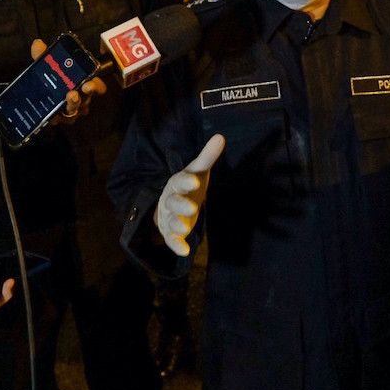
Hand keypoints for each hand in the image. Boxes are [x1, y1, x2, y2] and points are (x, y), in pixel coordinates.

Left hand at [29, 38, 106, 124]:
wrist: (39, 100)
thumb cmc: (52, 81)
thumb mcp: (46, 67)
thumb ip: (43, 56)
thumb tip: (38, 43)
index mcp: (82, 84)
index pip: (97, 86)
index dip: (97, 85)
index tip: (90, 82)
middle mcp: (81, 98)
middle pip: (88, 97)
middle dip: (87, 92)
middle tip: (84, 86)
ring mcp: (73, 110)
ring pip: (77, 109)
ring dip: (73, 103)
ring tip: (69, 96)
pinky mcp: (62, 119)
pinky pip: (63, 119)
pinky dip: (57, 115)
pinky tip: (52, 113)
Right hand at [155, 134, 224, 255]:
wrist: (172, 201)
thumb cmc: (188, 184)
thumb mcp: (197, 170)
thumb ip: (207, 156)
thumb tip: (220, 136)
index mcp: (177, 183)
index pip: (179, 180)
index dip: (186, 181)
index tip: (195, 181)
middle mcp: (170, 200)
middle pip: (172, 202)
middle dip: (180, 205)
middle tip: (192, 208)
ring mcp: (169, 217)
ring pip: (170, 221)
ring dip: (177, 225)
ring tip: (185, 229)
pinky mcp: (171, 232)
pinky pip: (171, 240)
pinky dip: (176, 245)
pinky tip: (185, 252)